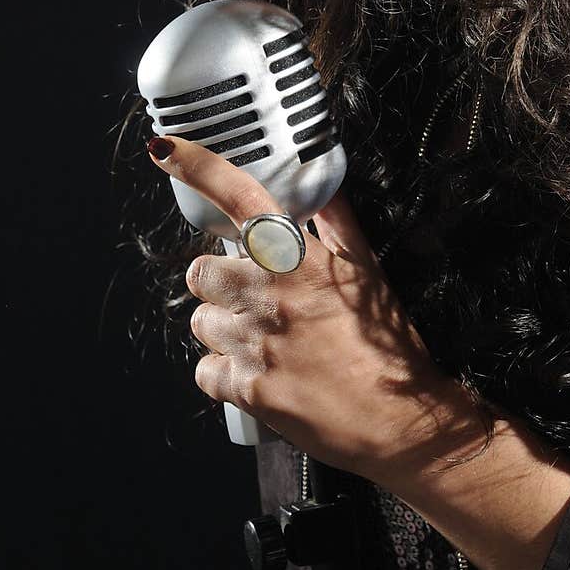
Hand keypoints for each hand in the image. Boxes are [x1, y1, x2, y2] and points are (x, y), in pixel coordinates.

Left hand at [147, 134, 485, 481]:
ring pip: (202, 323)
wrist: (401, 419)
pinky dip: (225, 373)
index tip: (168, 150)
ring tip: (264, 341)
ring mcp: (254, 343)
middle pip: (202, 271)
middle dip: (221, 283)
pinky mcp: (246, 389)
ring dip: (223, 330)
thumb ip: (337, 223)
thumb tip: (321, 184)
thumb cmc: (389, 346)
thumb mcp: (370, 272)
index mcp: (298, 259)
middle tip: (255, 297)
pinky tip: (259, 373)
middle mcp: (269, 295)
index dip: (197, 167)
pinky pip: (206, 371)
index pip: (239, 196)